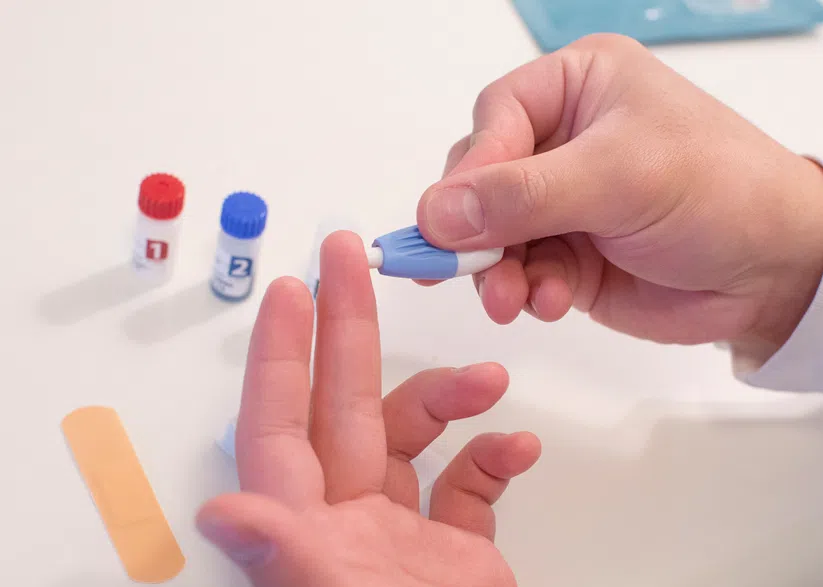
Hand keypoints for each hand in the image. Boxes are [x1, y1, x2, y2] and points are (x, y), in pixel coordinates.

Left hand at [196, 231, 540, 586]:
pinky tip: (518, 445)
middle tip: (348, 260)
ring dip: (450, 399)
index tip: (289, 290)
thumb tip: (225, 517)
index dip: (277, 356)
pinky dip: (495, 457)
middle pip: (342, 407)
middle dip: (347, 329)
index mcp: (309, 533)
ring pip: (413, 437)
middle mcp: (348, 525)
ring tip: (487, 382)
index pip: (278, 426)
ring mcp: (401, 537)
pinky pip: (470, 486)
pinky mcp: (454, 554)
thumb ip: (292, 561)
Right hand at [416, 34, 822, 361]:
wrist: (776, 273)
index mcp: (578, 87)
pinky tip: (551, 302)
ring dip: (496, 270)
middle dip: (478, 230)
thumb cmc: (719, 193)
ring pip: (491, 233)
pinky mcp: (567, 254)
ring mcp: (562, 201)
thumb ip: (522, 196)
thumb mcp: (619, 178)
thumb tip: (434, 214)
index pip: (496, 120)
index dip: (470, 172)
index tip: (447, 223)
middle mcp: (563, 139)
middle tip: (477, 270)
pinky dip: (526, 291)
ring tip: (512, 300)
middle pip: (481, 179)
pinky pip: (520, 271)